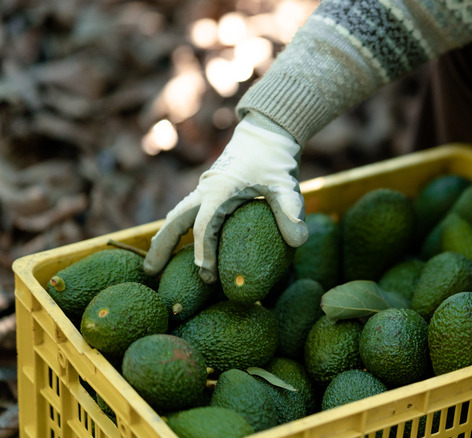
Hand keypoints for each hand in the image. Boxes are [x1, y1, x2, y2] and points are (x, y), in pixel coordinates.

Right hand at [144, 118, 308, 282]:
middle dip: (162, 246)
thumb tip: (299, 242)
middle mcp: (205, 190)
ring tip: (152, 266)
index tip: (207, 276)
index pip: (206, 226)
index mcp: (220, 190)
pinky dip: (176, 230)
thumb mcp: (286, 185)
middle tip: (149, 273)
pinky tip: (176, 248)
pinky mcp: (208, 191)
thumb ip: (291, 211)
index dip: (205, 252)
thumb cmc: (275, 160)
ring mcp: (204, 190)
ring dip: (163, 239)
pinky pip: (186, 214)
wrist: (266, 135)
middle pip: (174, 221)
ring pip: (175, 216)